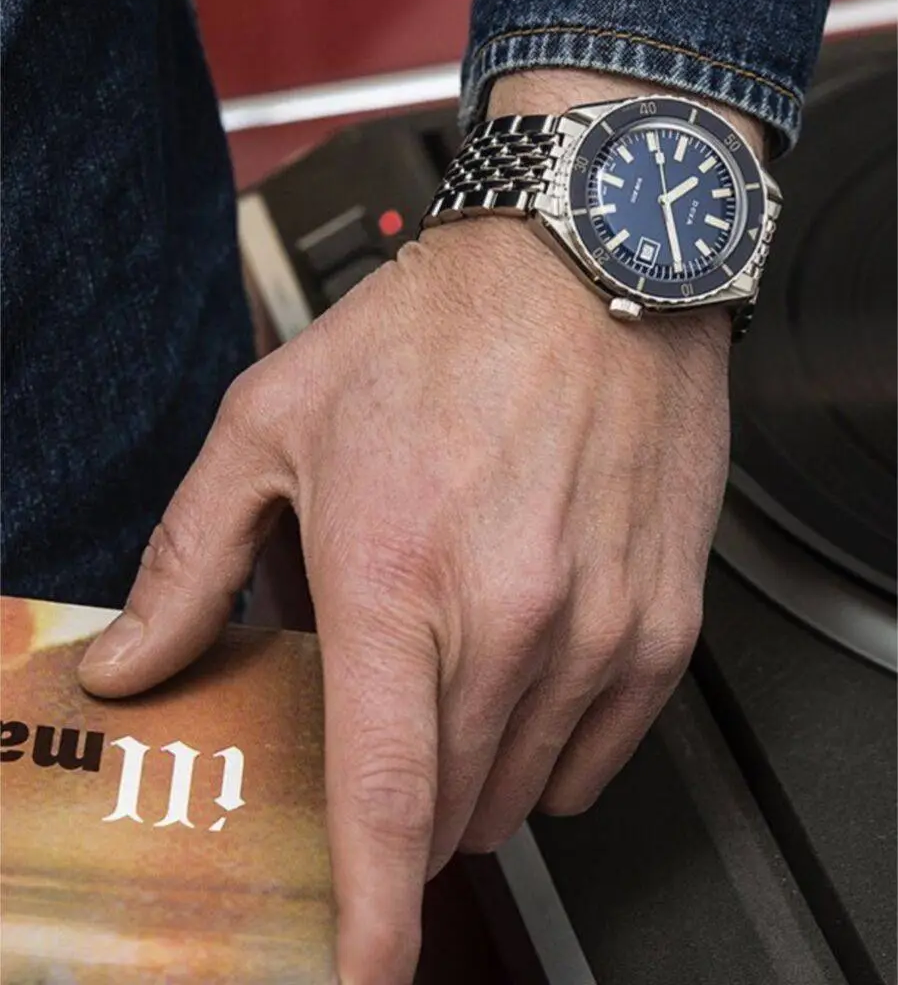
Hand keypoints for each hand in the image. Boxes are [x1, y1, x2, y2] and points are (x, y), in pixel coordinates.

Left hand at [78, 72, 738, 984]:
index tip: (362, 973)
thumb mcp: (274, 421)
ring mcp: (600, 627)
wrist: (590, 260)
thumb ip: (192, 558)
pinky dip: (547, 746)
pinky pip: (600, 753)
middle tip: (380, 721)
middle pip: (448, 807)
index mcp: (398, 573)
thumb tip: (131, 662)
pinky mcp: (663, 620)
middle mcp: (513, 618)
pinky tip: (521, 669)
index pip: (381, 791)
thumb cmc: (440, 328)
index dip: (368, 912)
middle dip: (398, 807)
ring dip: (470, 772)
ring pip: (522, 789)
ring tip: (453, 664)